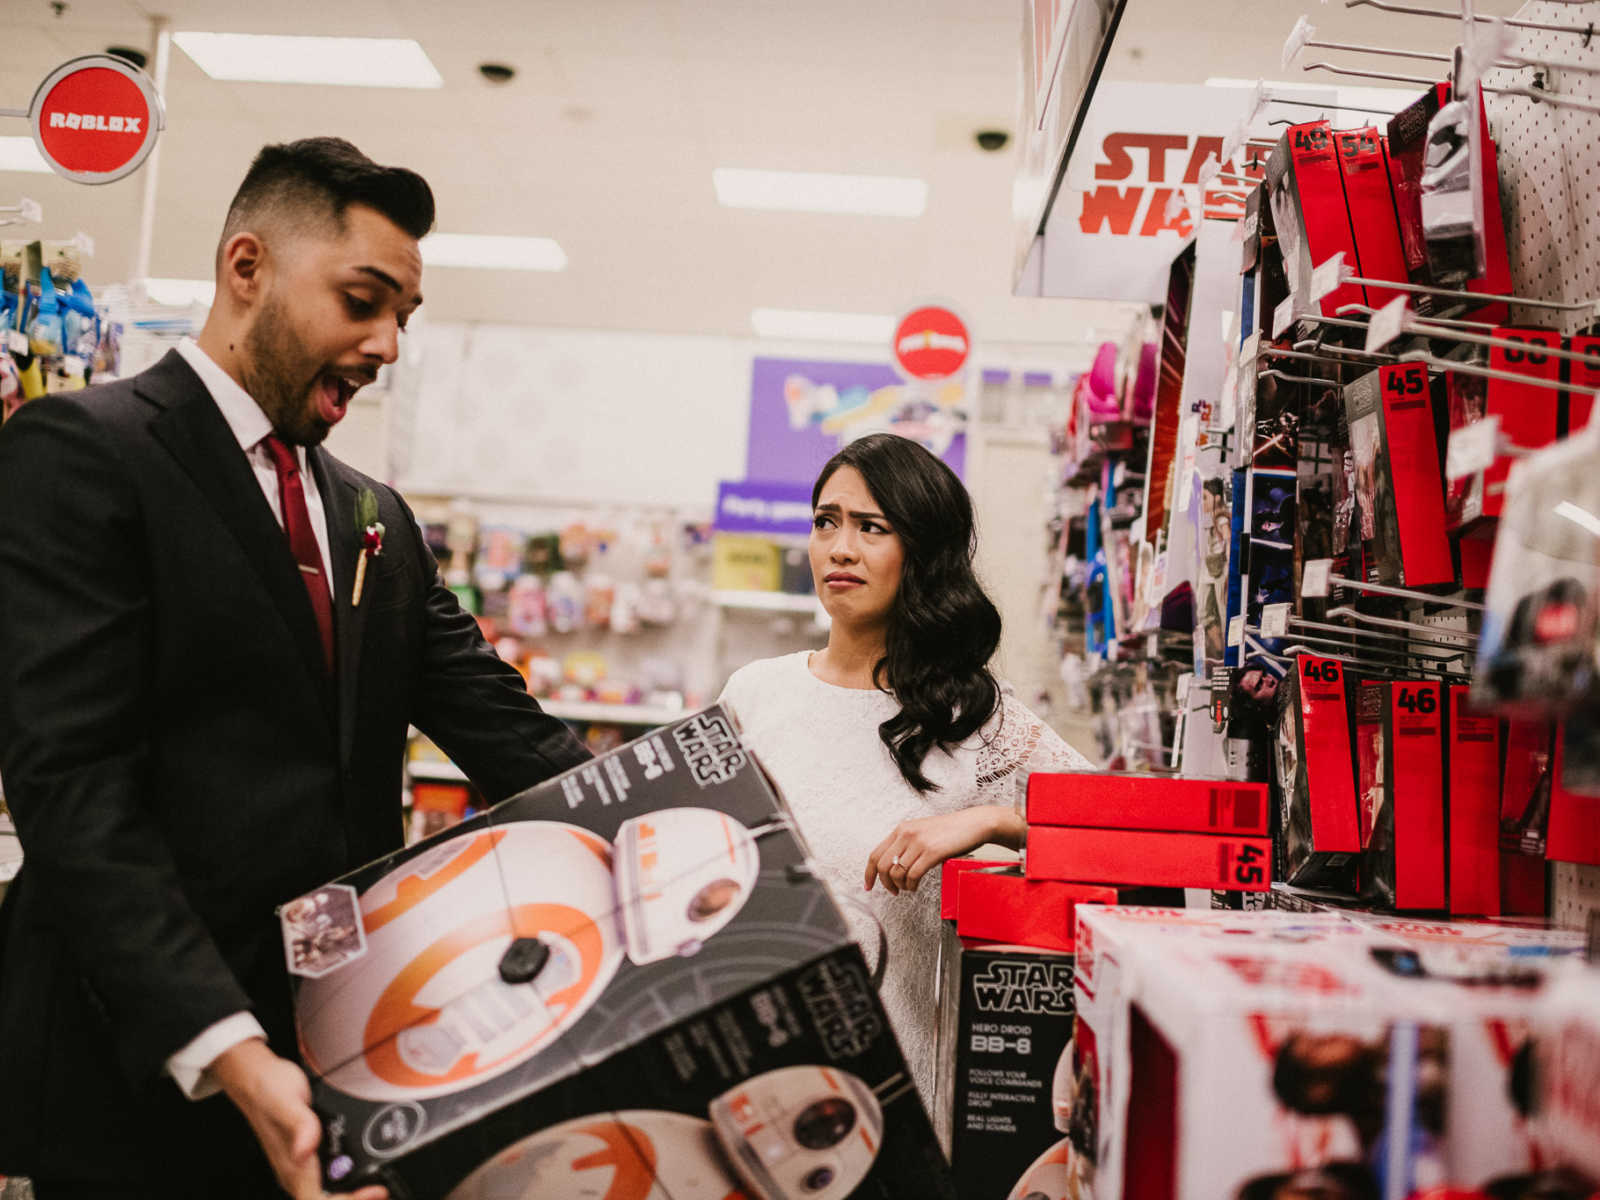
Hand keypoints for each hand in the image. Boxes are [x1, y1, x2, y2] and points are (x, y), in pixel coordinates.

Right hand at [212, 1039, 387, 1199]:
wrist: (256, 1075)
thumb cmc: (267, 1088)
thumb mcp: (286, 1101)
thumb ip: (299, 1125)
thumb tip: (304, 1151)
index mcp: (291, 1166)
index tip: (372, 1190)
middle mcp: (295, 1170)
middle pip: (326, 1199)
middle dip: (355, 1197)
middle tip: (381, 1188)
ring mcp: (301, 1163)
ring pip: (328, 1189)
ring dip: (353, 1189)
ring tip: (378, 1180)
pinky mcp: (308, 1152)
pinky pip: (329, 1172)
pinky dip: (348, 1173)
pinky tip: (363, 1162)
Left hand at [863, 805, 1021, 895]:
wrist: (974, 823)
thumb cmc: (951, 830)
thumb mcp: (923, 831)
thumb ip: (907, 843)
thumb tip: (894, 865)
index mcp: (901, 829)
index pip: (875, 854)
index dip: (869, 873)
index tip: (868, 886)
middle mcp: (906, 834)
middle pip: (882, 866)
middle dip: (885, 884)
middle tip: (893, 891)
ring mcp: (919, 842)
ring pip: (897, 872)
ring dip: (901, 886)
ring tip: (909, 887)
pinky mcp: (932, 851)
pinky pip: (913, 875)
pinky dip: (912, 885)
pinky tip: (916, 886)